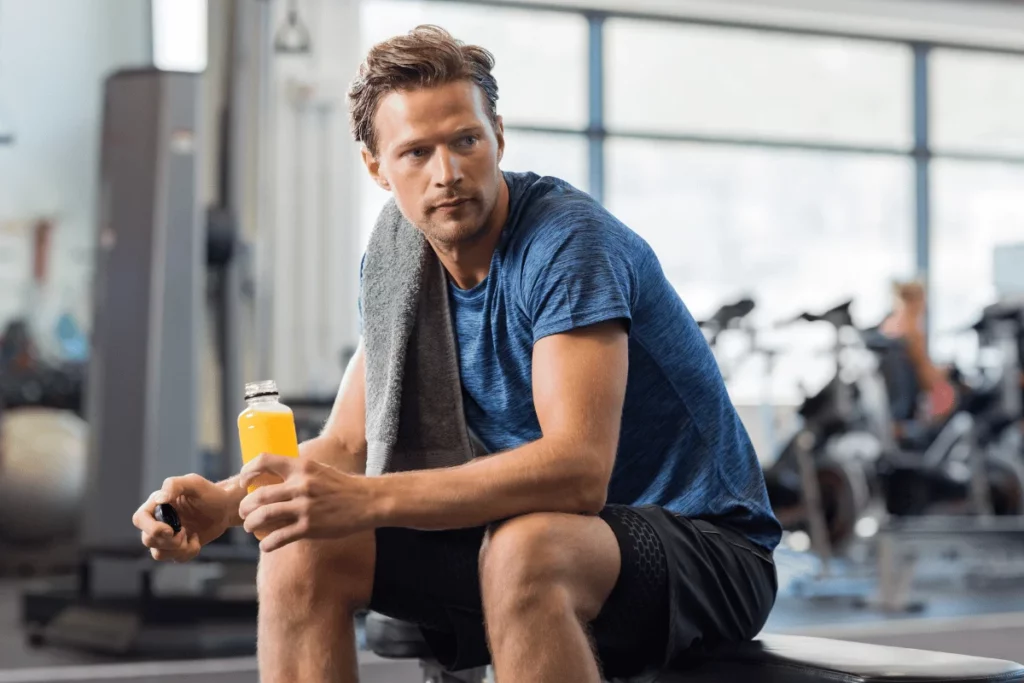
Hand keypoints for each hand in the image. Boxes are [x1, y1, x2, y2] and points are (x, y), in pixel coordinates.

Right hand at [133, 474, 234, 561]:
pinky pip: (174, 559)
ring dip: (178, 549)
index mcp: (157, 504)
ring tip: (191, 536)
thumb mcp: (194, 483)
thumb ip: (174, 485)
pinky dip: (188, 552)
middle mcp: (158, 521)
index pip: (140, 519)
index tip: (170, 530)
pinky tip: (196, 539)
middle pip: (147, 540)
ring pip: (158, 553)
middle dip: (168, 541)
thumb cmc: (209, 493)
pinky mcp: (178, 547)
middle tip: (185, 531)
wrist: (225, 508)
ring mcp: (167, 536)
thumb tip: (160, 499)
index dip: (150, 528)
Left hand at [238, 454, 375, 551]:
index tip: (244, 482)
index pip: (265, 460)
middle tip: (244, 512)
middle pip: (259, 495)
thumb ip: (298, 473)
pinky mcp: (309, 527)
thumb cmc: (342, 486)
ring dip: (251, 524)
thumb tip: (274, 479)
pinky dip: (267, 543)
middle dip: (245, 506)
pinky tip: (266, 545)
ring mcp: (304, 507)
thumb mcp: (319, 470)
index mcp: (302, 466)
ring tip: (250, 527)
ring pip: (264, 516)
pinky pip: (279, 537)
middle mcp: (301, 485)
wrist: (367, 501)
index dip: (248, 470)